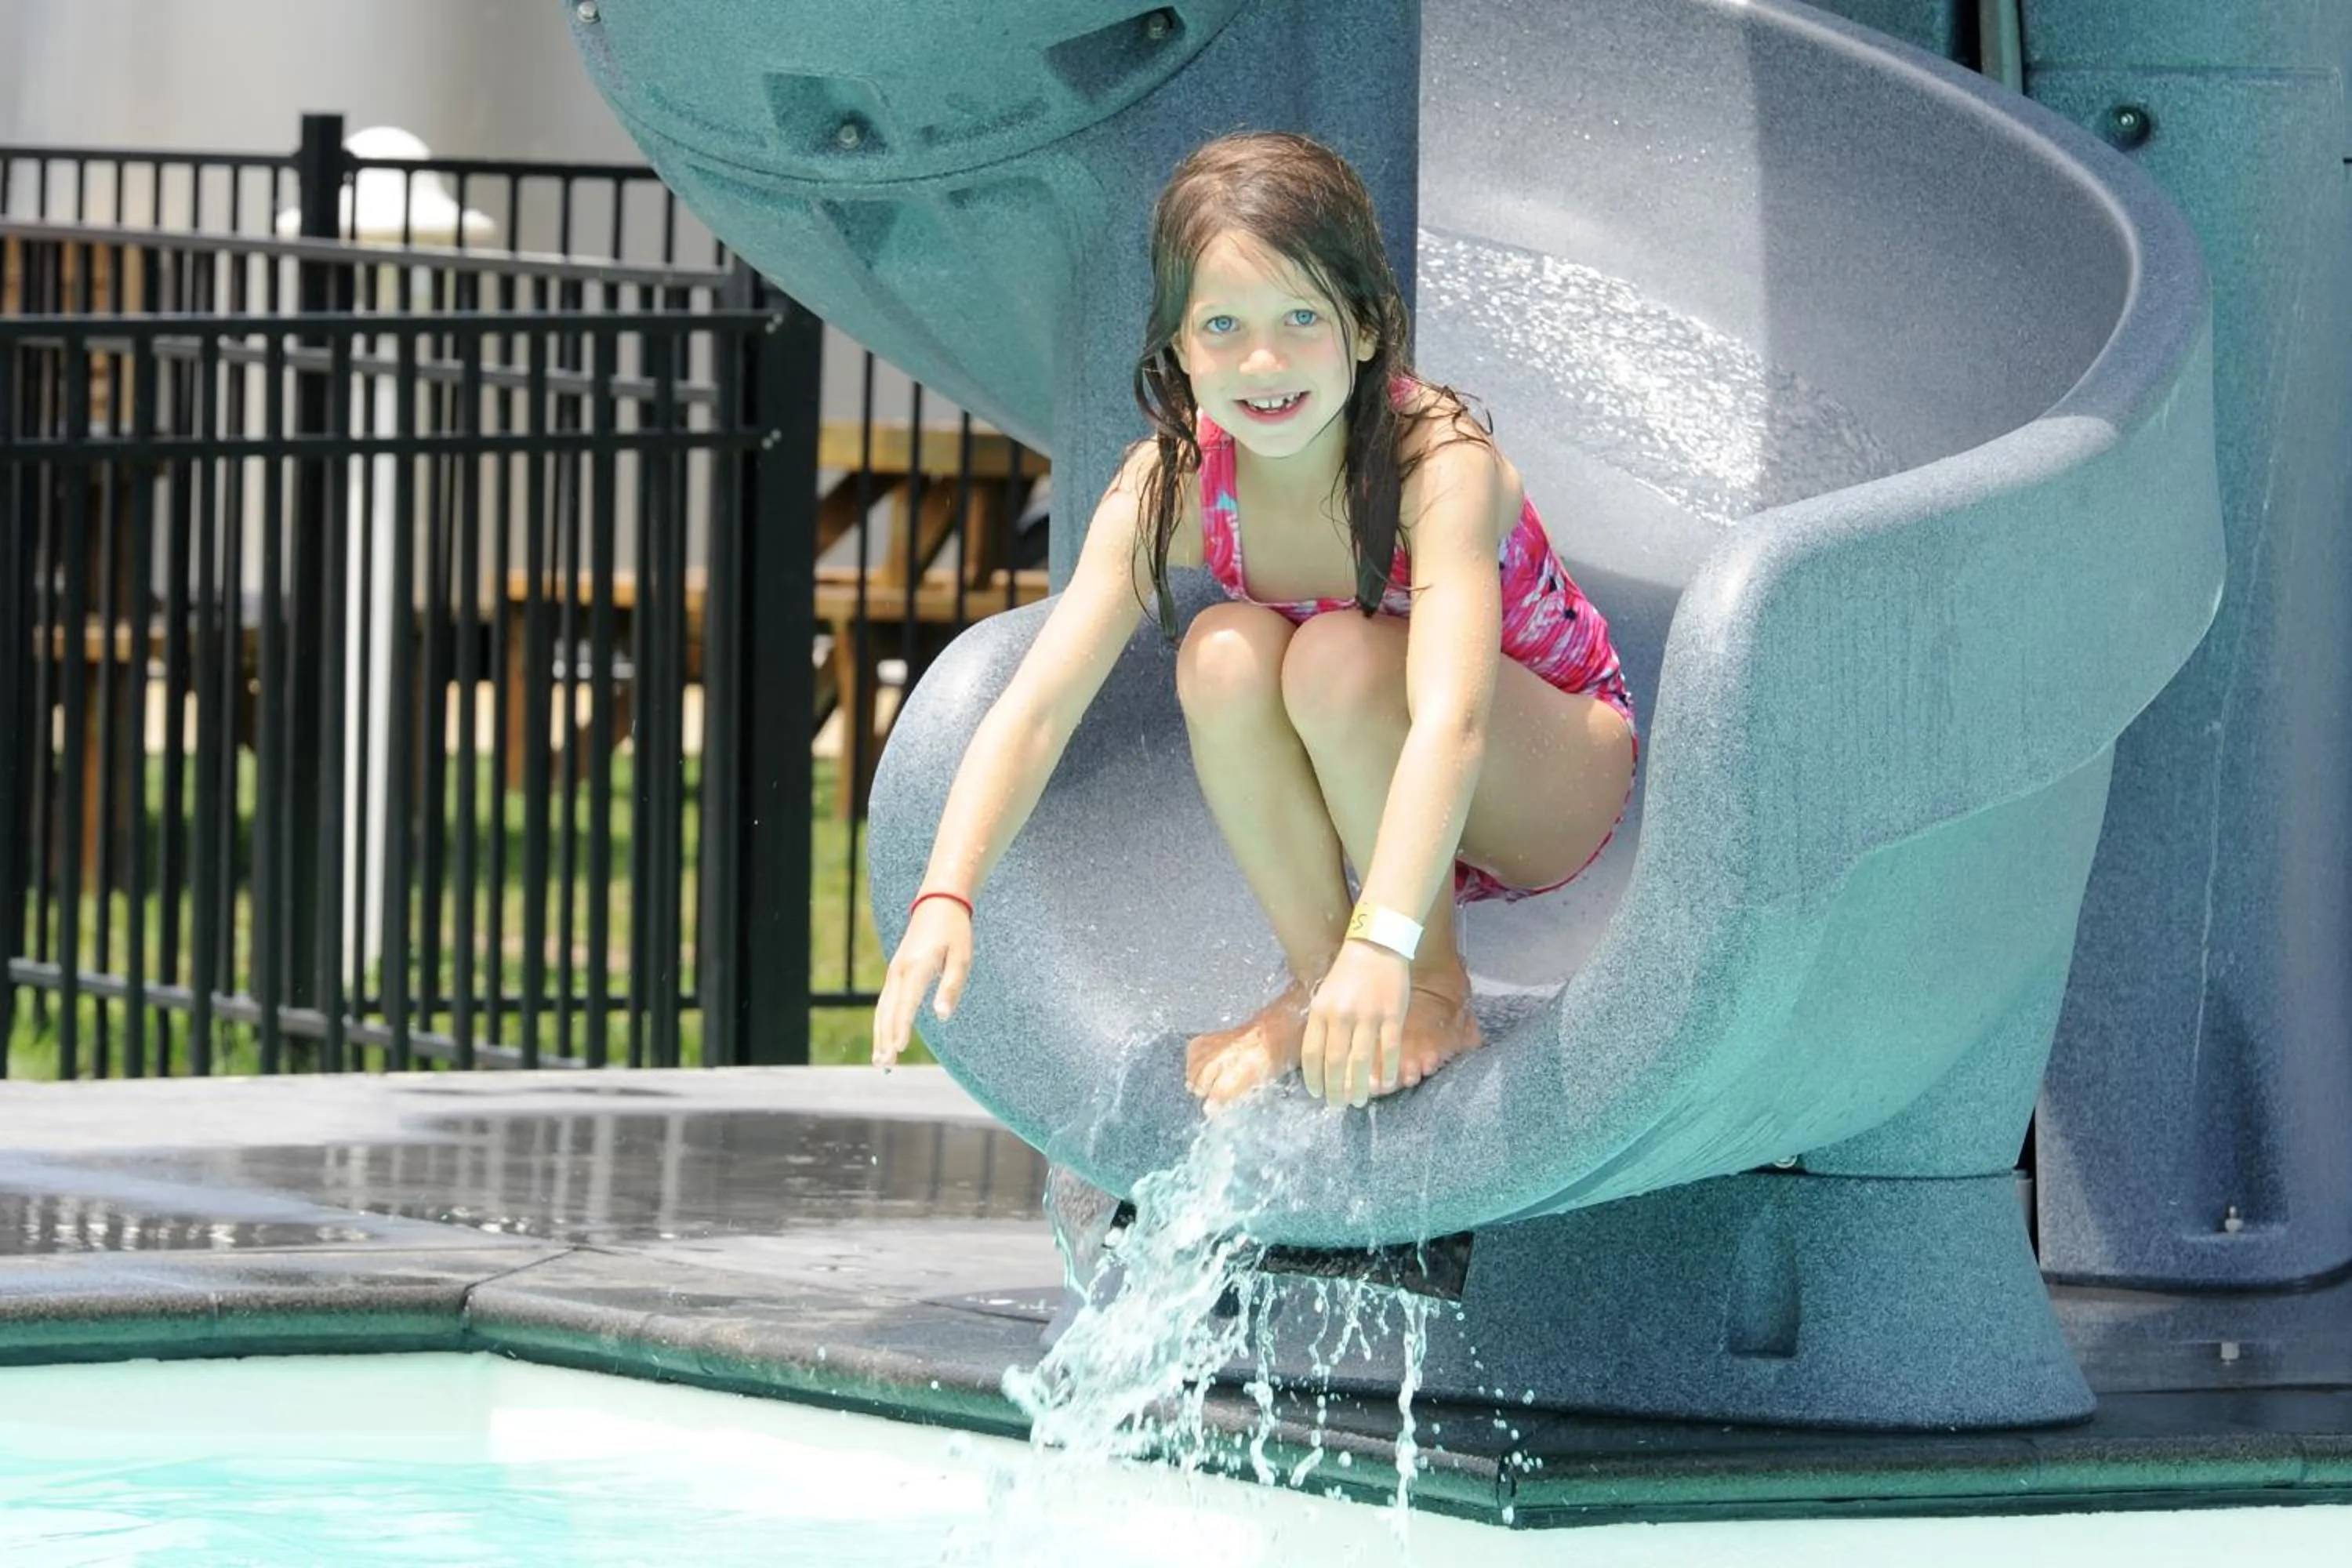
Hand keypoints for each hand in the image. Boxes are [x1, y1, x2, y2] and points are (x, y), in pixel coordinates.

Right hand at [872, 899, 973, 1066]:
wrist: (938, 904)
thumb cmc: (954, 932)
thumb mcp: (961, 958)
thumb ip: (951, 987)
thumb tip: (942, 1016)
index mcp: (917, 967)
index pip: (907, 1003)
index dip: (902, 1027)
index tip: (899, 1048)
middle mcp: (900, 971)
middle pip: (889, 1010)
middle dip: (886, 1038)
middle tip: (885, 1064)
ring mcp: (894, 972)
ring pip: (882, 1008)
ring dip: (880, 1034)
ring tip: (879, 1060)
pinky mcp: (895, 973)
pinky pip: (884, 1002)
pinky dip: (882, 1022)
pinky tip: (883, 1038)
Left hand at [1300, 941, 1411, 1105]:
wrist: (1376, 946)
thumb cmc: (1348, 974)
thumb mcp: (1325, 995)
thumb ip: (1323, 1024)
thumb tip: (1322, 1061)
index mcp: (1321, 1010)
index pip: (1312, 1053)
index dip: (1314, 1077)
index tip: (1317, 1093)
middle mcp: (1342, 1015)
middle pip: (1335, 1062)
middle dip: (1335, 1089)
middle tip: (1338, 1104)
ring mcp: (1368, 1015)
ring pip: (1361, 1061)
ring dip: (1358, 1086)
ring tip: (1358, 1101)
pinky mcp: (1392, 1015)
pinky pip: (1389, 1049)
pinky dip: (1388, 1070)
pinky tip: (1388, 1083)